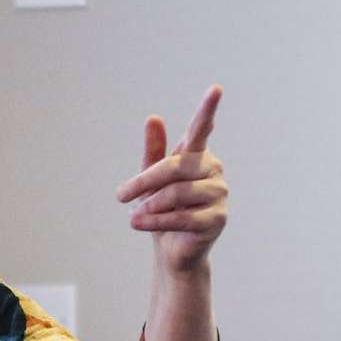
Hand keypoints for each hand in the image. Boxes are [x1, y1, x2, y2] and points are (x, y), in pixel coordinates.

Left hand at [116, 85, 228, 274]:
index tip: (216, 89)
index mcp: (197, 156)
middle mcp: (213, 171)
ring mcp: (220, 194)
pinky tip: (139, 224)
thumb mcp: (151, 181)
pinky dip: (156, 221)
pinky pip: (182, 217)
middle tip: (120, 195)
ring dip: (150, 205)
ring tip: (135, 215)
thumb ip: (153, 152)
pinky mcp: (218, 219)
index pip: (201, 130)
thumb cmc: (162, 210)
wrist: (172, 251)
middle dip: (145, 182)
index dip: (207, 110)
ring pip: (178, 193)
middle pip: (175, 167)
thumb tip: (153, 118)